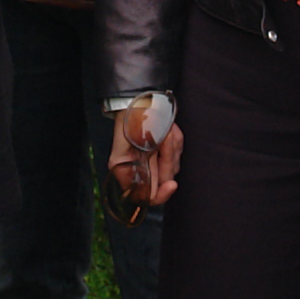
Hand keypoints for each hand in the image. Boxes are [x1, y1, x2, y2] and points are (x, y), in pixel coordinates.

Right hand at [107, 91, 182, 212]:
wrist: (134, 102)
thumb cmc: (126, 126)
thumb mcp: (120, 154)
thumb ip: (129, 174)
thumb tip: (145, 193)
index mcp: (134, 175)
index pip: (152, 197)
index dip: (162, 195)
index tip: (171, 184)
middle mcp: (148, 169)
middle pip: (167, 177)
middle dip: (168, 157)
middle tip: (165, 138)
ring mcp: (159, 158)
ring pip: (175, 162)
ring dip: (172, 145)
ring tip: (165, 129)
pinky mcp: (169, 147)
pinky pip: (179, 147)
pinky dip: (176, 138)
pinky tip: (168, 127)